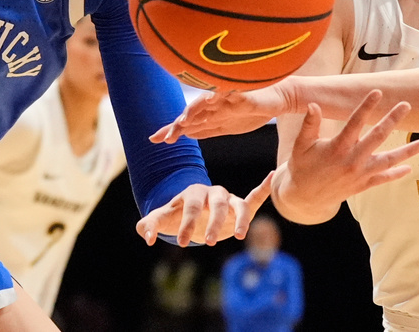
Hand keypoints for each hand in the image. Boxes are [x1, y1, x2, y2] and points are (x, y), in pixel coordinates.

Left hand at [136, 171, 273, 246]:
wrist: (193, 212)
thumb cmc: (178, 216)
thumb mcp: (163, 219)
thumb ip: (150, 225)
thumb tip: (145, 235)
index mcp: (193, 194)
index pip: (191, 207)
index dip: (186, 224)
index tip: (181, 243)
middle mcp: (212, 193)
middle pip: (216, 205)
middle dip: (213, 223)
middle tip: (207, 243)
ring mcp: (228, 199)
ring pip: (237, 205)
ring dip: (240, 220)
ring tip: (239, 237)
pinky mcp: (240, 207)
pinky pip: (254, 197)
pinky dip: (264, 187)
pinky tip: (273, 176)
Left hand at [151, 85, 289, 142]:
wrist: (280, 97)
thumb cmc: (253, 109)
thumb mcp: (227, 126)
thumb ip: (207, 128)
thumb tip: (186, 134)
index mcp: (210, 112)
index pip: (186, 121)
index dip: (170, 129)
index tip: (153, 140)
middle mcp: (214, 103)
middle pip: (191, 113)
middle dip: (176, 125)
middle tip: (163, 138)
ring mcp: (227, 96)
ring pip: (205, 102)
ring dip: (191, 110)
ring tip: (180, 121)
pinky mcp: (242, 92)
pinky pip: (227, 92)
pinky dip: (216, 95)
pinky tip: (208, 99)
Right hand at [273, 92, 418, 222]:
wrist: (304, 198)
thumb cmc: (302, 166)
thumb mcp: (301, 144)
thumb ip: (309, 124)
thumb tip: (313, 104)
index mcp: (336, 147)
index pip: (355, 122)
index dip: (366, 106)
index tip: (378, 92)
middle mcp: (351, 161)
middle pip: (377, 137)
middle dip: (393, 120)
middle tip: (406, 105)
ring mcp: (359, 174)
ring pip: (387, 161)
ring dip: (406, 152)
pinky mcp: (362, 185)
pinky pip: (383, 179)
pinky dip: (396, 174)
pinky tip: (409, 168)